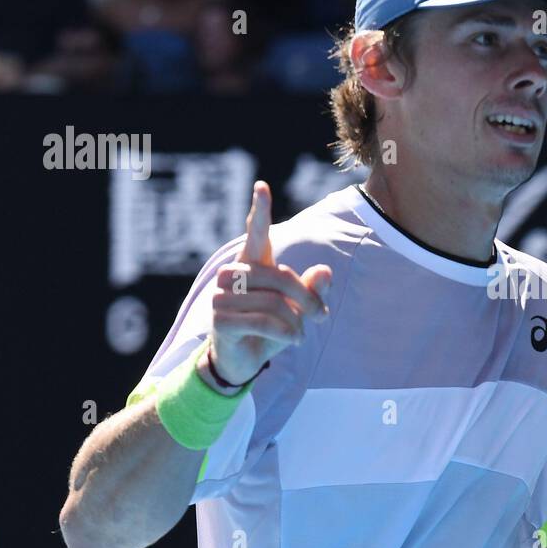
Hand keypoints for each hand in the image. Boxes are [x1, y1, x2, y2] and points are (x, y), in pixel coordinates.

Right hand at [206, 181, 331, 386]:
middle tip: (322, 316)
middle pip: (280, 275)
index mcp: (252, 265)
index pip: (256, 234)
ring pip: (274, 302)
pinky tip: (293, 340)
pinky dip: (286, 333)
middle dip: (307, 297)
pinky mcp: (220, 320)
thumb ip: (312, 290)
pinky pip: (264, 322)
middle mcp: (233, 275)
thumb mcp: (297, 310)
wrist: (244, 360)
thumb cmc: (271, 328)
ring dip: (296, 321)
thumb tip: (325, 271)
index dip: (260, 212)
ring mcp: (221, 296)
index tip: (262, 187)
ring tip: (300, 334)